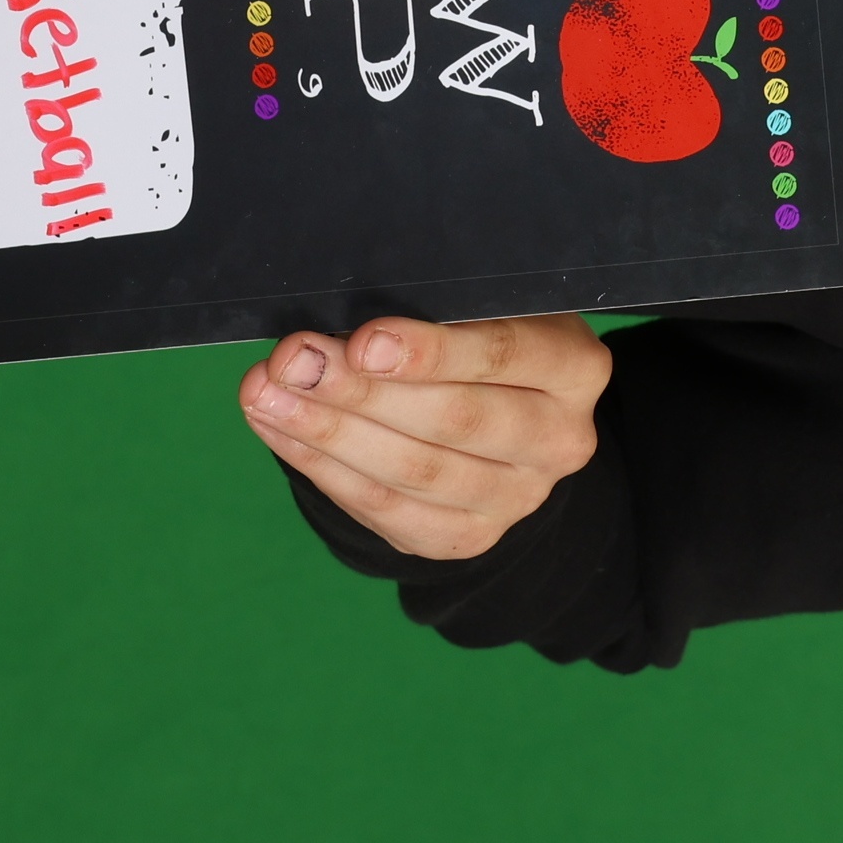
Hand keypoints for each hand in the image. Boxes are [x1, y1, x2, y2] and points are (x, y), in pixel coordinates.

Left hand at [237, 312, 606, 560]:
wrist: (509, 417)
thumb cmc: (481, 335)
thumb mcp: (482, 306)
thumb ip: (430, 308)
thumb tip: (336, 328)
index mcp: (575, 368)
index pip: (504, 355)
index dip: (432, 352)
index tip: (363, 340)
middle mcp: (559, 440)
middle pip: (454, 420)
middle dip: (361, 391)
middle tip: (292, 362)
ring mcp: (516, 498)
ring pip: (414, 472)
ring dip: (326, 432)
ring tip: (267, 394)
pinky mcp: (466, 536)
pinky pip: (386, 509)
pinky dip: (323, 468)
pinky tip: (280, 430)